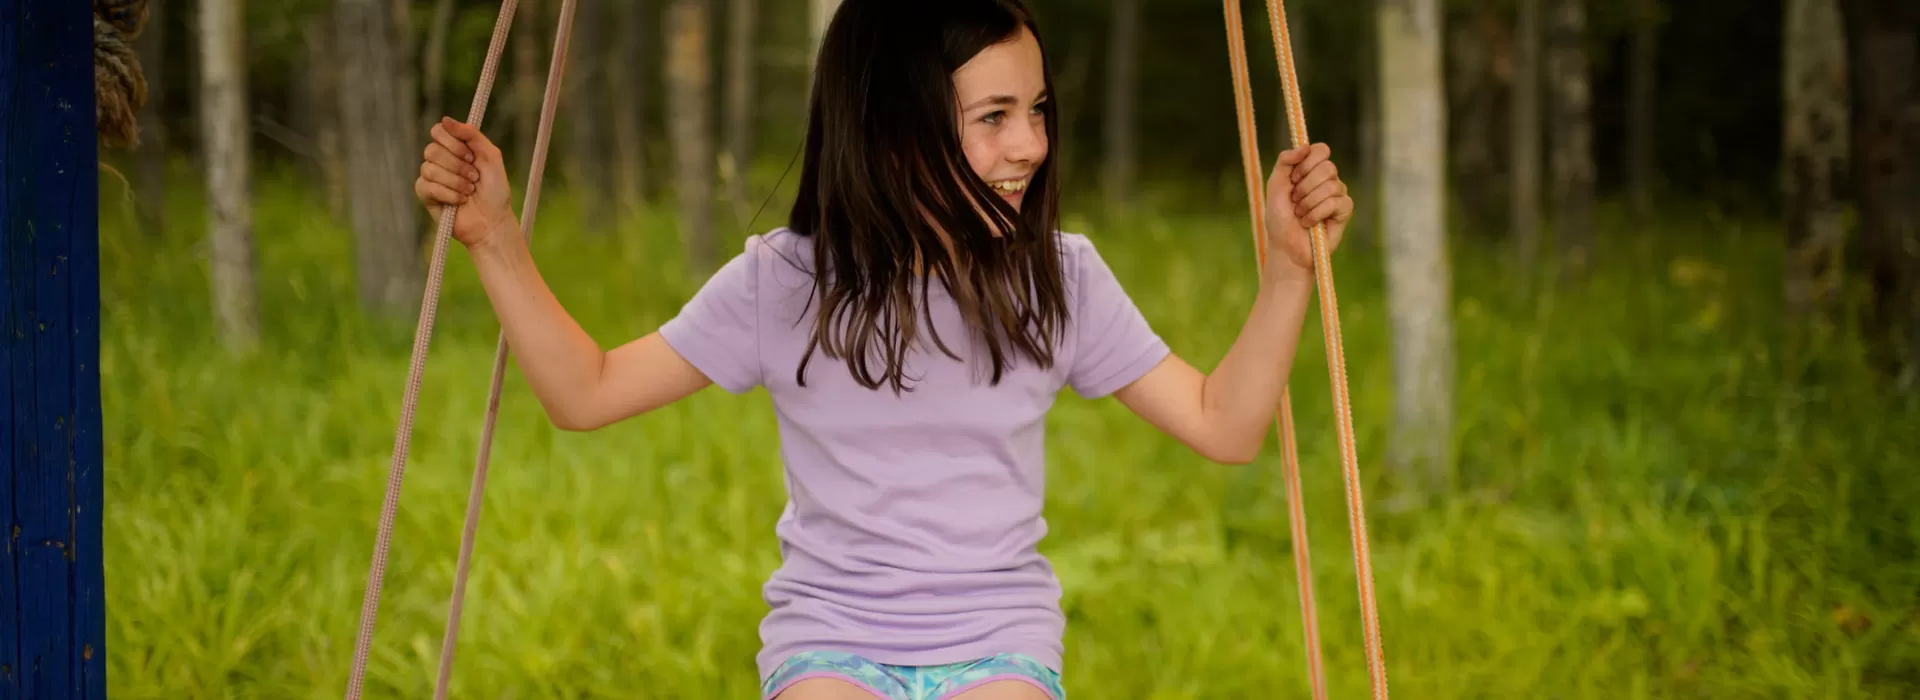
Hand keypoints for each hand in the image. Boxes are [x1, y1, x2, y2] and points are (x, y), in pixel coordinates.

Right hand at [414, 117, 515, 248]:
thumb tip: (445, 119)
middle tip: (474, 177)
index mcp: (455, 147)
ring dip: (456, 181)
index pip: (438, 131)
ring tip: (470, 191)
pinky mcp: (426, 195)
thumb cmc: (495, 190)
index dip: (453, 142)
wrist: (493, 221)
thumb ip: (472, 134)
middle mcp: (440, 159)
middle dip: (457, 165)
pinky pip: (427, 186)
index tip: (471, 155)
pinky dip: (449, 194)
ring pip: (429, 168)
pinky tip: (460, 201)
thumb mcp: (491, 156)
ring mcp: (431, 177)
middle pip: (432, 149)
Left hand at [1263, 142, 1352, 281]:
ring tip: (1300, 215)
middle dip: (1305, 186)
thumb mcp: (1275, 186)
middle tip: (1295, 201)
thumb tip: (1304, 146)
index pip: (1321, 150)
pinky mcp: (1345, 210)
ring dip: (1308, 203)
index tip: (1293, 179)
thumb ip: (1284, 162)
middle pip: (1327, 167)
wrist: (1286, 247)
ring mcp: (1338, 193)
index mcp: (1311, 169)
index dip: (1307, 163)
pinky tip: (1310, 223)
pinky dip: (1316, 214)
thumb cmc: (1280, 218)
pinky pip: (1335, 203)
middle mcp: (1328, 179)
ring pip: (1330, 186)